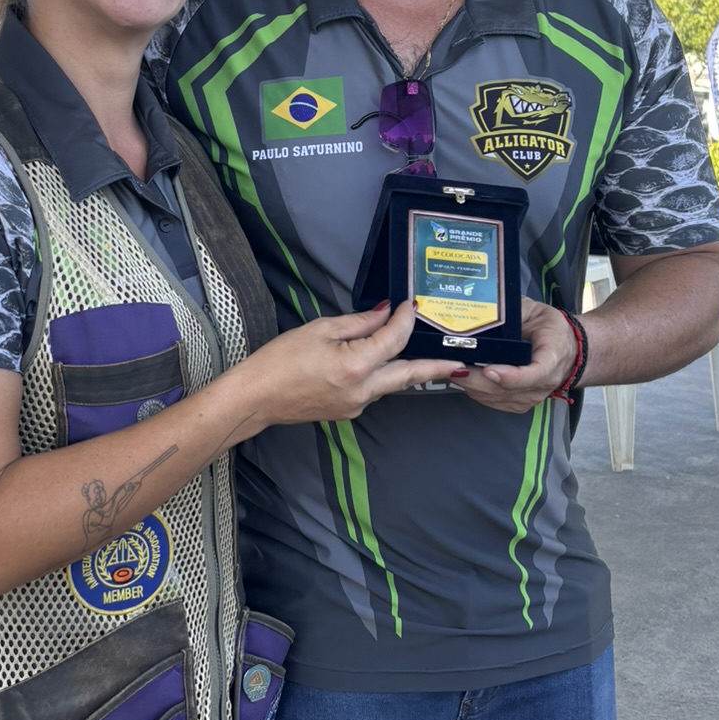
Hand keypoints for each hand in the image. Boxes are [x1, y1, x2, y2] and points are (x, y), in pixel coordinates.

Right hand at [243, 301, 462, 427]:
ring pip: (392, 384)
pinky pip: (374, 391)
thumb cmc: (279, 361)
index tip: (411, 306)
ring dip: (410, 370)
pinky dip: (384, 376)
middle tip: (462, 363)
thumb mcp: (318, 330)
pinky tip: (385, 365)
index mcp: (355, 366)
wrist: (256, 398)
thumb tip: (384, 313)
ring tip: (431, 359)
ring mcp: (356, 406)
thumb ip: (358, 322)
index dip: (405, 320)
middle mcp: (362, 391)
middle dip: (437, 367)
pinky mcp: (348, 413)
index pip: (393, 340)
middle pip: (409, 374)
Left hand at [451, 298, 576, 414]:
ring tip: (451, 369)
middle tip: (452, 366)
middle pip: (506, 389)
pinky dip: (476, 392)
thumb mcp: (536, 311)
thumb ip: (515, 312)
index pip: (534, 374)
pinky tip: (464, 379)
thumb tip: (488, 313)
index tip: (489, 370)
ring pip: (497, 398)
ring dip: (471, 386)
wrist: (568, 352)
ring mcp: (532, 397)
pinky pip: (495, 403)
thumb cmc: (552, 330)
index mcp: (552, 357)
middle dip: (475, 379)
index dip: (511, 376)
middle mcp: (543, 383)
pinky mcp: (520, 403)